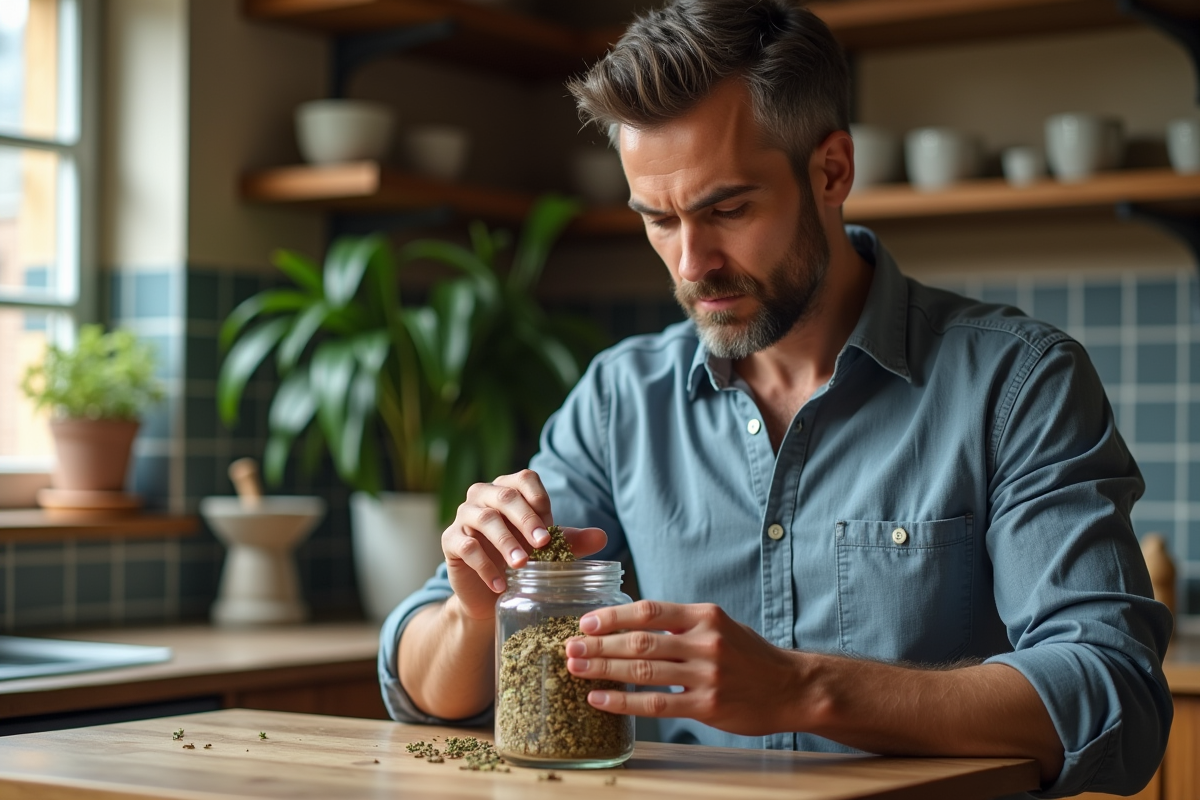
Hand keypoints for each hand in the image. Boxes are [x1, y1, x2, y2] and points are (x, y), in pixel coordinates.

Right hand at [442, 469, 606, 619]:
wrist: (490, 593)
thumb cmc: (522, 560)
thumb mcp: (549, 550)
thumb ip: (572, 541)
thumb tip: (602, 537)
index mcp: (509, 489)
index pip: (525, 478)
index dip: (539, 498)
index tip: (551, 526)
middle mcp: (484, 495)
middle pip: (505, 496)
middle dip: (526, 520)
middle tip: (543, 544)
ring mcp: (464, 516)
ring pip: (484, 519)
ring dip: (505, 542)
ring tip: (522, 565)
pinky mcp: (449, 540)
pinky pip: (465, 546)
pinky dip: (484, 566)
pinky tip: (501, 584)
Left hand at [565, 600, 799, 735]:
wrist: (792, 687)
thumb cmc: (750, 655)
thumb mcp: (720, 625)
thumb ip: (680, 623)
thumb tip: (632, 623)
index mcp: (704, 616)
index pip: (649, 611)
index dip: (614, 616)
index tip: (586, 620)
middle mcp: (705, 642)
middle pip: (640, 641)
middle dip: (599, 644)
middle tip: (570, 646)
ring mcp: (706, 675)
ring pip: (643, 671)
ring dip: (604, 669)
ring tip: (576, 668)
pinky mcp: (707, 705)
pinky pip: (655, 704)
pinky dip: (622, 702)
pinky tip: (599, 698)